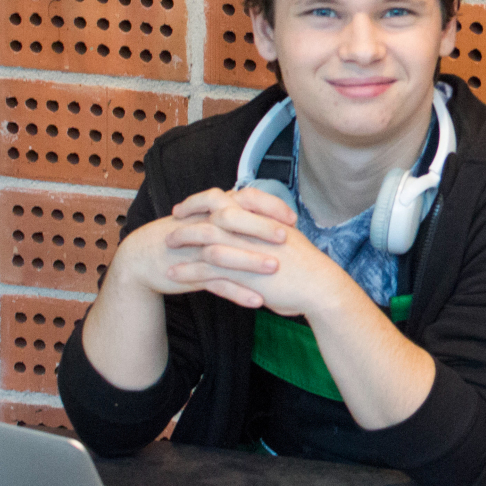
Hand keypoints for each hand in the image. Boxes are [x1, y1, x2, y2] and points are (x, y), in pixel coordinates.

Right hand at [104, 185, 293, 302]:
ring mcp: (196, 250)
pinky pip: (216, 283)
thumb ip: (237, 214)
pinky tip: (257, 301)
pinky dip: (236, 292)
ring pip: (225, 253)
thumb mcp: (208, 219)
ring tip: (275, 269)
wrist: (144, 257)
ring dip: (250, 261)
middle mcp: (205, 225)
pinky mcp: (190, 273)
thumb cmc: (186, 237)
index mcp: (214, 209)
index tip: (291, 217)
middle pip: (234, 220)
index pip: (244, 198)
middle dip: (261, 227)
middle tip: (287, 236)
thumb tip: (271, 213)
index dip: (268, 205)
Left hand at [159, 187, 347, 316]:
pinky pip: (205, 269)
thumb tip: (257, 227)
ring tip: (166, 245)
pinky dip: (186, 270)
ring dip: (182, 241)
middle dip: (189, 215)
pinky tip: (172, 273)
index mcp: (264, 218)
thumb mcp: (290, 239)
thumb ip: (269, 231)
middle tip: (173, 220)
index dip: (207, 199)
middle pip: (212, 212)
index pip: (230, 198)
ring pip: (204, 238)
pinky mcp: (240, 273)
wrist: (319, 287)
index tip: (192, 205)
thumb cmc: (307, 267)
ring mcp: (246, 249)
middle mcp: (253, 228)